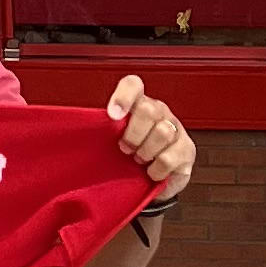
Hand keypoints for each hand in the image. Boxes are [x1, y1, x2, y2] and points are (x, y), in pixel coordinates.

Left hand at [106, 80, 193, 203]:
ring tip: (139, 160)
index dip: (123, 96)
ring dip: (145, 152)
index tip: (112, 115)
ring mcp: (176, 129)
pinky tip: (151, 171)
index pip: (133, 85)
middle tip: (125, 148)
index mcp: (139, 103)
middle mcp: (160, 112)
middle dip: (133, 134)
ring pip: (162, 133)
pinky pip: (168, 158)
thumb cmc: (129, 155)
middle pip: (149, 110)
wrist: (151, 181)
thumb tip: (79, 127)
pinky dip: (155, 169)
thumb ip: (103, 129)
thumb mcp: (114, 139)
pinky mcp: (187, 151)